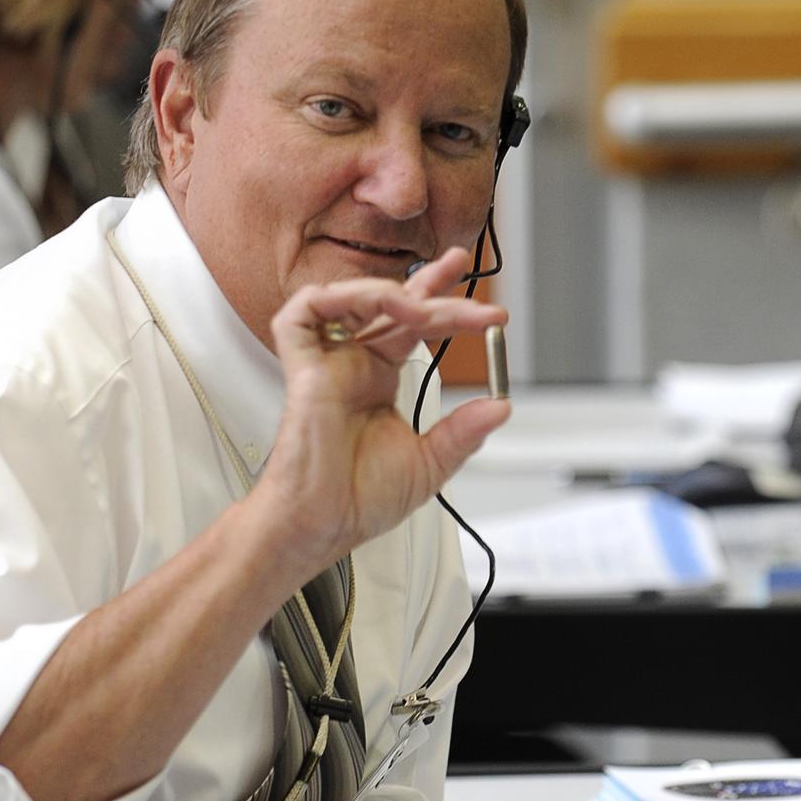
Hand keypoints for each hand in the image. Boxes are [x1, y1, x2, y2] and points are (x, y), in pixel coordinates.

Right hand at [259, 246, 509, 567]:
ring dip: (390, 291)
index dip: (443, 303)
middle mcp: (352, 366)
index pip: (412, 327)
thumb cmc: (356, 502)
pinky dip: (340, 298)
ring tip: (425, 304)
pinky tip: (380, 306)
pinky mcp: (301, 369)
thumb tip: (499, 406)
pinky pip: (303, 312)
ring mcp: (326, 364)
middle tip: (465, 273)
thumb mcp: (429, 465)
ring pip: (350, 298)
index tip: (481, 304)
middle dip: (429, 283)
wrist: (321, 526)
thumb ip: (462, 432)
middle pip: (389, 305)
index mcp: (377, 382)